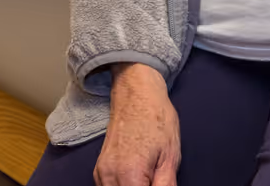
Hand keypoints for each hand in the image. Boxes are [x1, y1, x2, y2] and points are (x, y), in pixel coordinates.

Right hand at [95, 63, 178, 185]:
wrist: (136, 93)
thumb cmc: (156, 119)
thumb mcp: (170, 157)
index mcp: (130, 175)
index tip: (159, 183)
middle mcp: (110, 177)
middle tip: (155, 179)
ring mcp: (102, 173)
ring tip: (148, 177)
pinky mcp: (99, 170)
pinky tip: (137, 179)